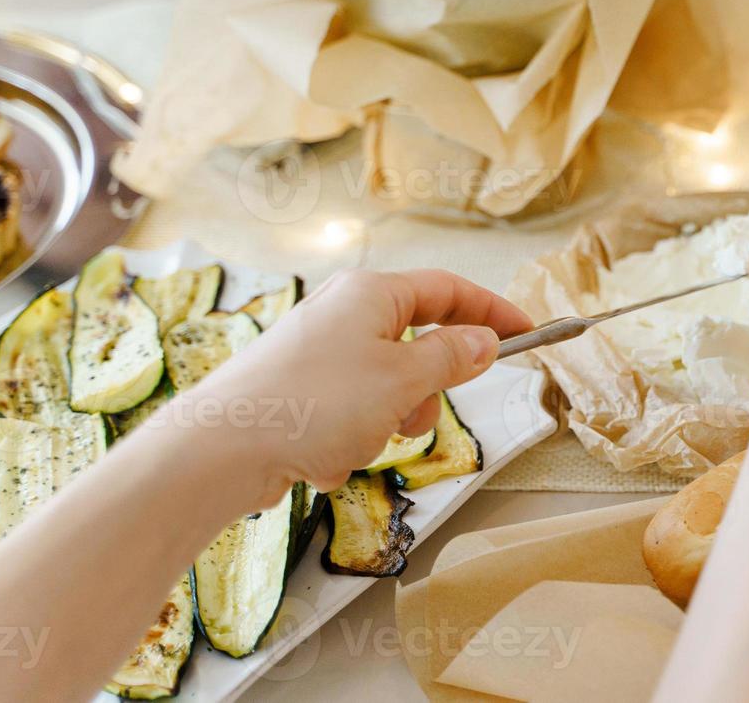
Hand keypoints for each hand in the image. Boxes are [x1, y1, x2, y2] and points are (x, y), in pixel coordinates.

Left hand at [169, 269, 531, 506]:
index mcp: (370, 292)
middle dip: (424, 392)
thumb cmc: (312, 404)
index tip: (528, 335)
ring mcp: (315, 350)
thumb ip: (452, 359)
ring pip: (386, 386)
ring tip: (357, 442)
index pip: (449, 290)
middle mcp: (341, 311)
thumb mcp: (402, 381)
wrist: (220, 449)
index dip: (493, 312)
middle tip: (414, 417)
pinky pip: (348, 412)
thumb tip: (485, 340)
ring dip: (386, 422)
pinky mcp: (295, 388)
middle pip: (417, 343)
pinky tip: (320, 457)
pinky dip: (348, 438)